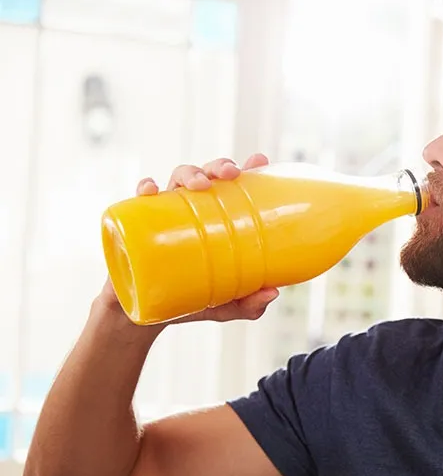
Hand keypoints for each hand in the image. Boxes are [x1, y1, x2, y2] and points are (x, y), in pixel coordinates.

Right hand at [98, 153, 278, 324]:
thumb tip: (273, 292)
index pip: (233, 187)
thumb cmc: (191, 301)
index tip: (261, 160)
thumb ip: (250, 304)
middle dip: (219, 166)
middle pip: (207, 175)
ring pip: (176, 179)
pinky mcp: (137, 226)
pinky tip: (151, 190)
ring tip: (201, 185)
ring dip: (190, 174)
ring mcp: (164, 215)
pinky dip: (144, 189)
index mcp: (216, 221)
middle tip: (232, 174)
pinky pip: (137, 201)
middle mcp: (192, 211)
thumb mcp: (226, 306)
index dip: (248, 169)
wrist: (145, 315)